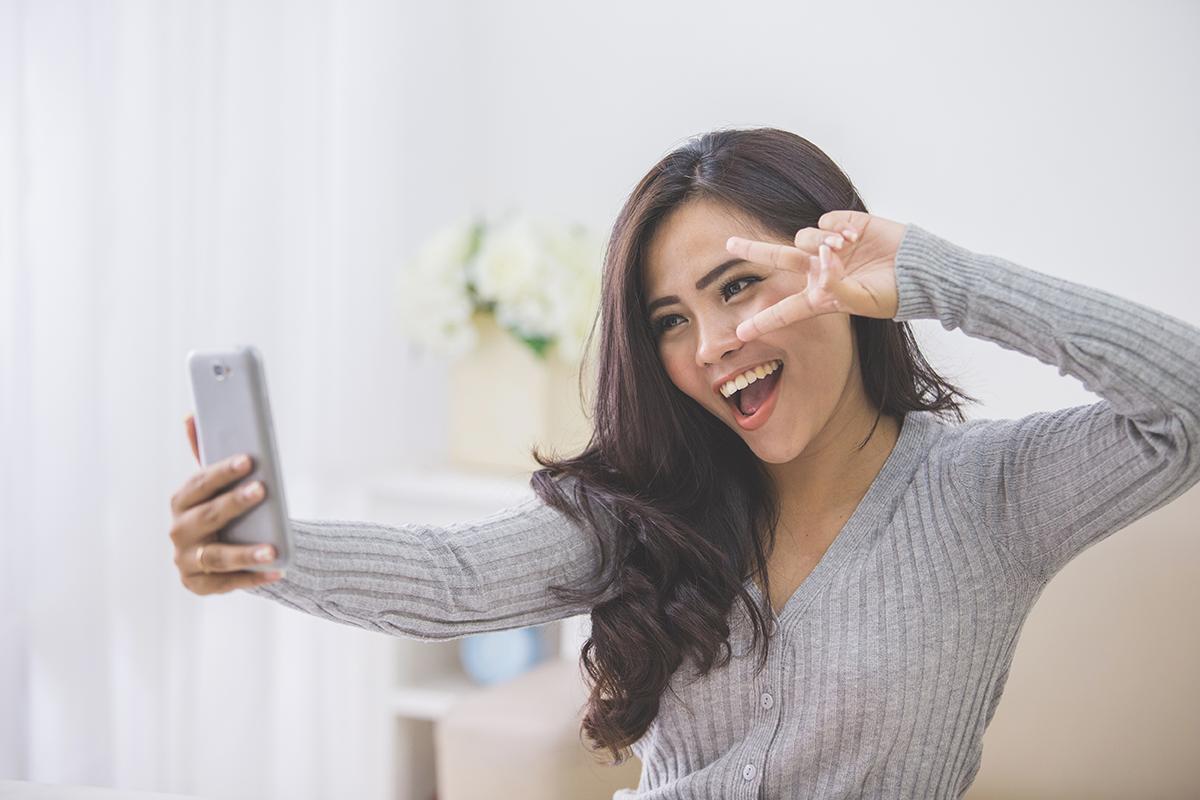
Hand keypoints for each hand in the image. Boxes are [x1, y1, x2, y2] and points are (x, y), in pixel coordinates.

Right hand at [170, 413, 281, 594]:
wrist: (226, 549)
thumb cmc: (223, 510)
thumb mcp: (215, 484)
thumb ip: (204, 452)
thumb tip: (191, 414)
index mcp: (181, 502)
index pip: (198, 484)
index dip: (222, 472)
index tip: (248, 461)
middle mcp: (179, 532)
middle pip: (207, 517)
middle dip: (234, 503)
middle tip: (262, 491)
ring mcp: (186, 561)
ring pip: (217, 556)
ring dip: (245, 552)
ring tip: (272, 549)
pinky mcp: (199, 585)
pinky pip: (227, 583)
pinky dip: (253, 578)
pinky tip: (278, 571)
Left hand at [724, 209, 907, 340]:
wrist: (919, 270)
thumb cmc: (893, 293)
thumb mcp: (861, 301)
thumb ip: (834, 286)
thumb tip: (820, 259)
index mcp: (821, 297)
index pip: (785, 310)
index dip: (763, 321)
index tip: (739, 334)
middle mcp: (820, 270)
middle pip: (778, 259)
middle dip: (753, 250)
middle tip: (728, 243)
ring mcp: (830, 247)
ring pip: (802, 239)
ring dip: (819, 243)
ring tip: (844, 249)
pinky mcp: (844, 225)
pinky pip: (824, 223)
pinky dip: (837, 230)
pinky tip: (854, 237)